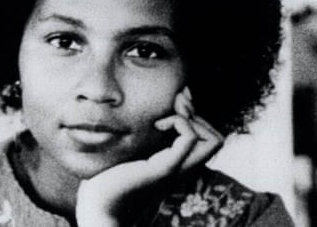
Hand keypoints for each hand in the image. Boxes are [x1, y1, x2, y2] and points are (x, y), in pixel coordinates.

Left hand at [75, 87, 223, 226]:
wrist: (98, 205)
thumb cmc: (110, 178)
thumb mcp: (132, 153)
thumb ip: (145, 141)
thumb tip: (149, 118)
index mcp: (178, 163)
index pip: (210, 139)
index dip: (198, 118)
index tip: (173, 112)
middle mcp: (183, 167)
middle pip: (218, 140)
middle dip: (199, 115)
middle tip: (172, 112)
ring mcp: (177, 168)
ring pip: (214, 141)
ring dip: (192, 118)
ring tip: (166, 119)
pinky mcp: (164, 168)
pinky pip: (189, 139)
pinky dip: (179, 123)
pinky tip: (157, 126)